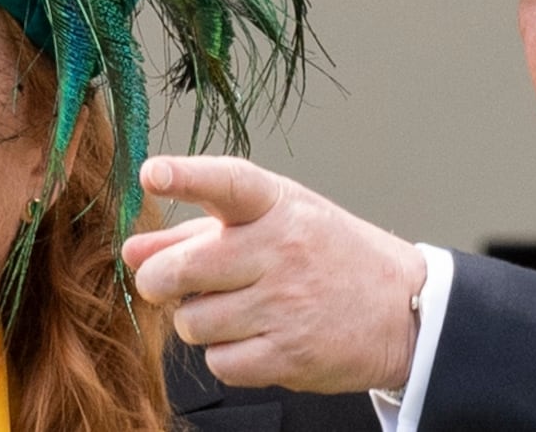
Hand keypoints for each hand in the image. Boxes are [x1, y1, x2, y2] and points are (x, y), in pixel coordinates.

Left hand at [122, 155, 427, 392]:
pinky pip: (219, 362)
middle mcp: (281, 250)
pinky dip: (227, 355)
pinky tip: (255, 337)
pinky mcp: (289, 355)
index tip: (152, 173)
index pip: (228, 182)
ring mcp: (286, 305)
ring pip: (193, 322)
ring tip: (236, 309)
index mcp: (277, 207)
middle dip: (159, 281)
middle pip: (183, 269)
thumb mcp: (272, 225)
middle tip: (164, 282)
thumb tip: (133, 250)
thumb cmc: (327, 257)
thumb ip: (196, 233)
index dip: (186, 176)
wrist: (403, 311)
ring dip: (201, 321)